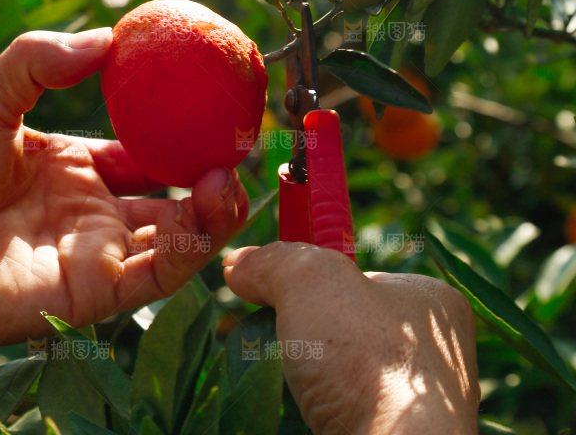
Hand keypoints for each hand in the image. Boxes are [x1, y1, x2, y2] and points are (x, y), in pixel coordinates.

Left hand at [0, 28, 248, 353]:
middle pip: (174, 196)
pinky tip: (208, 210)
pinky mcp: (95, 292)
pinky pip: (158, 272)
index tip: (215, 105)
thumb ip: (39, 61)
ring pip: (177, 237)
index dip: (182, 134)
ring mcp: (99, 253)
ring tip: (233, 176)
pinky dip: (192, 246)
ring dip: (215, 212)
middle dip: (213, 176)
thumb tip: (106, 35)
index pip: (145, 152)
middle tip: (243, 144)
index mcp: (77, 168)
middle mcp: (96, 212)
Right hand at [223, 242, 478, 434]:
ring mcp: (415, 403)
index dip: (318, 279)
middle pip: (345, 323)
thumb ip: (272, 260)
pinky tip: (299, 409)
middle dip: (305, 329)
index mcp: (431, 300)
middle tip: (279, 336)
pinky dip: (313, 408)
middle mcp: (433, 351)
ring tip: (285, 378)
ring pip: (340, 373)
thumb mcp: (309, 278)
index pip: (361, 274)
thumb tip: (238, 264)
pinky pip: (342, 410)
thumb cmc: (366, 357)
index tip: (283, 291)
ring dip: (305, 373)